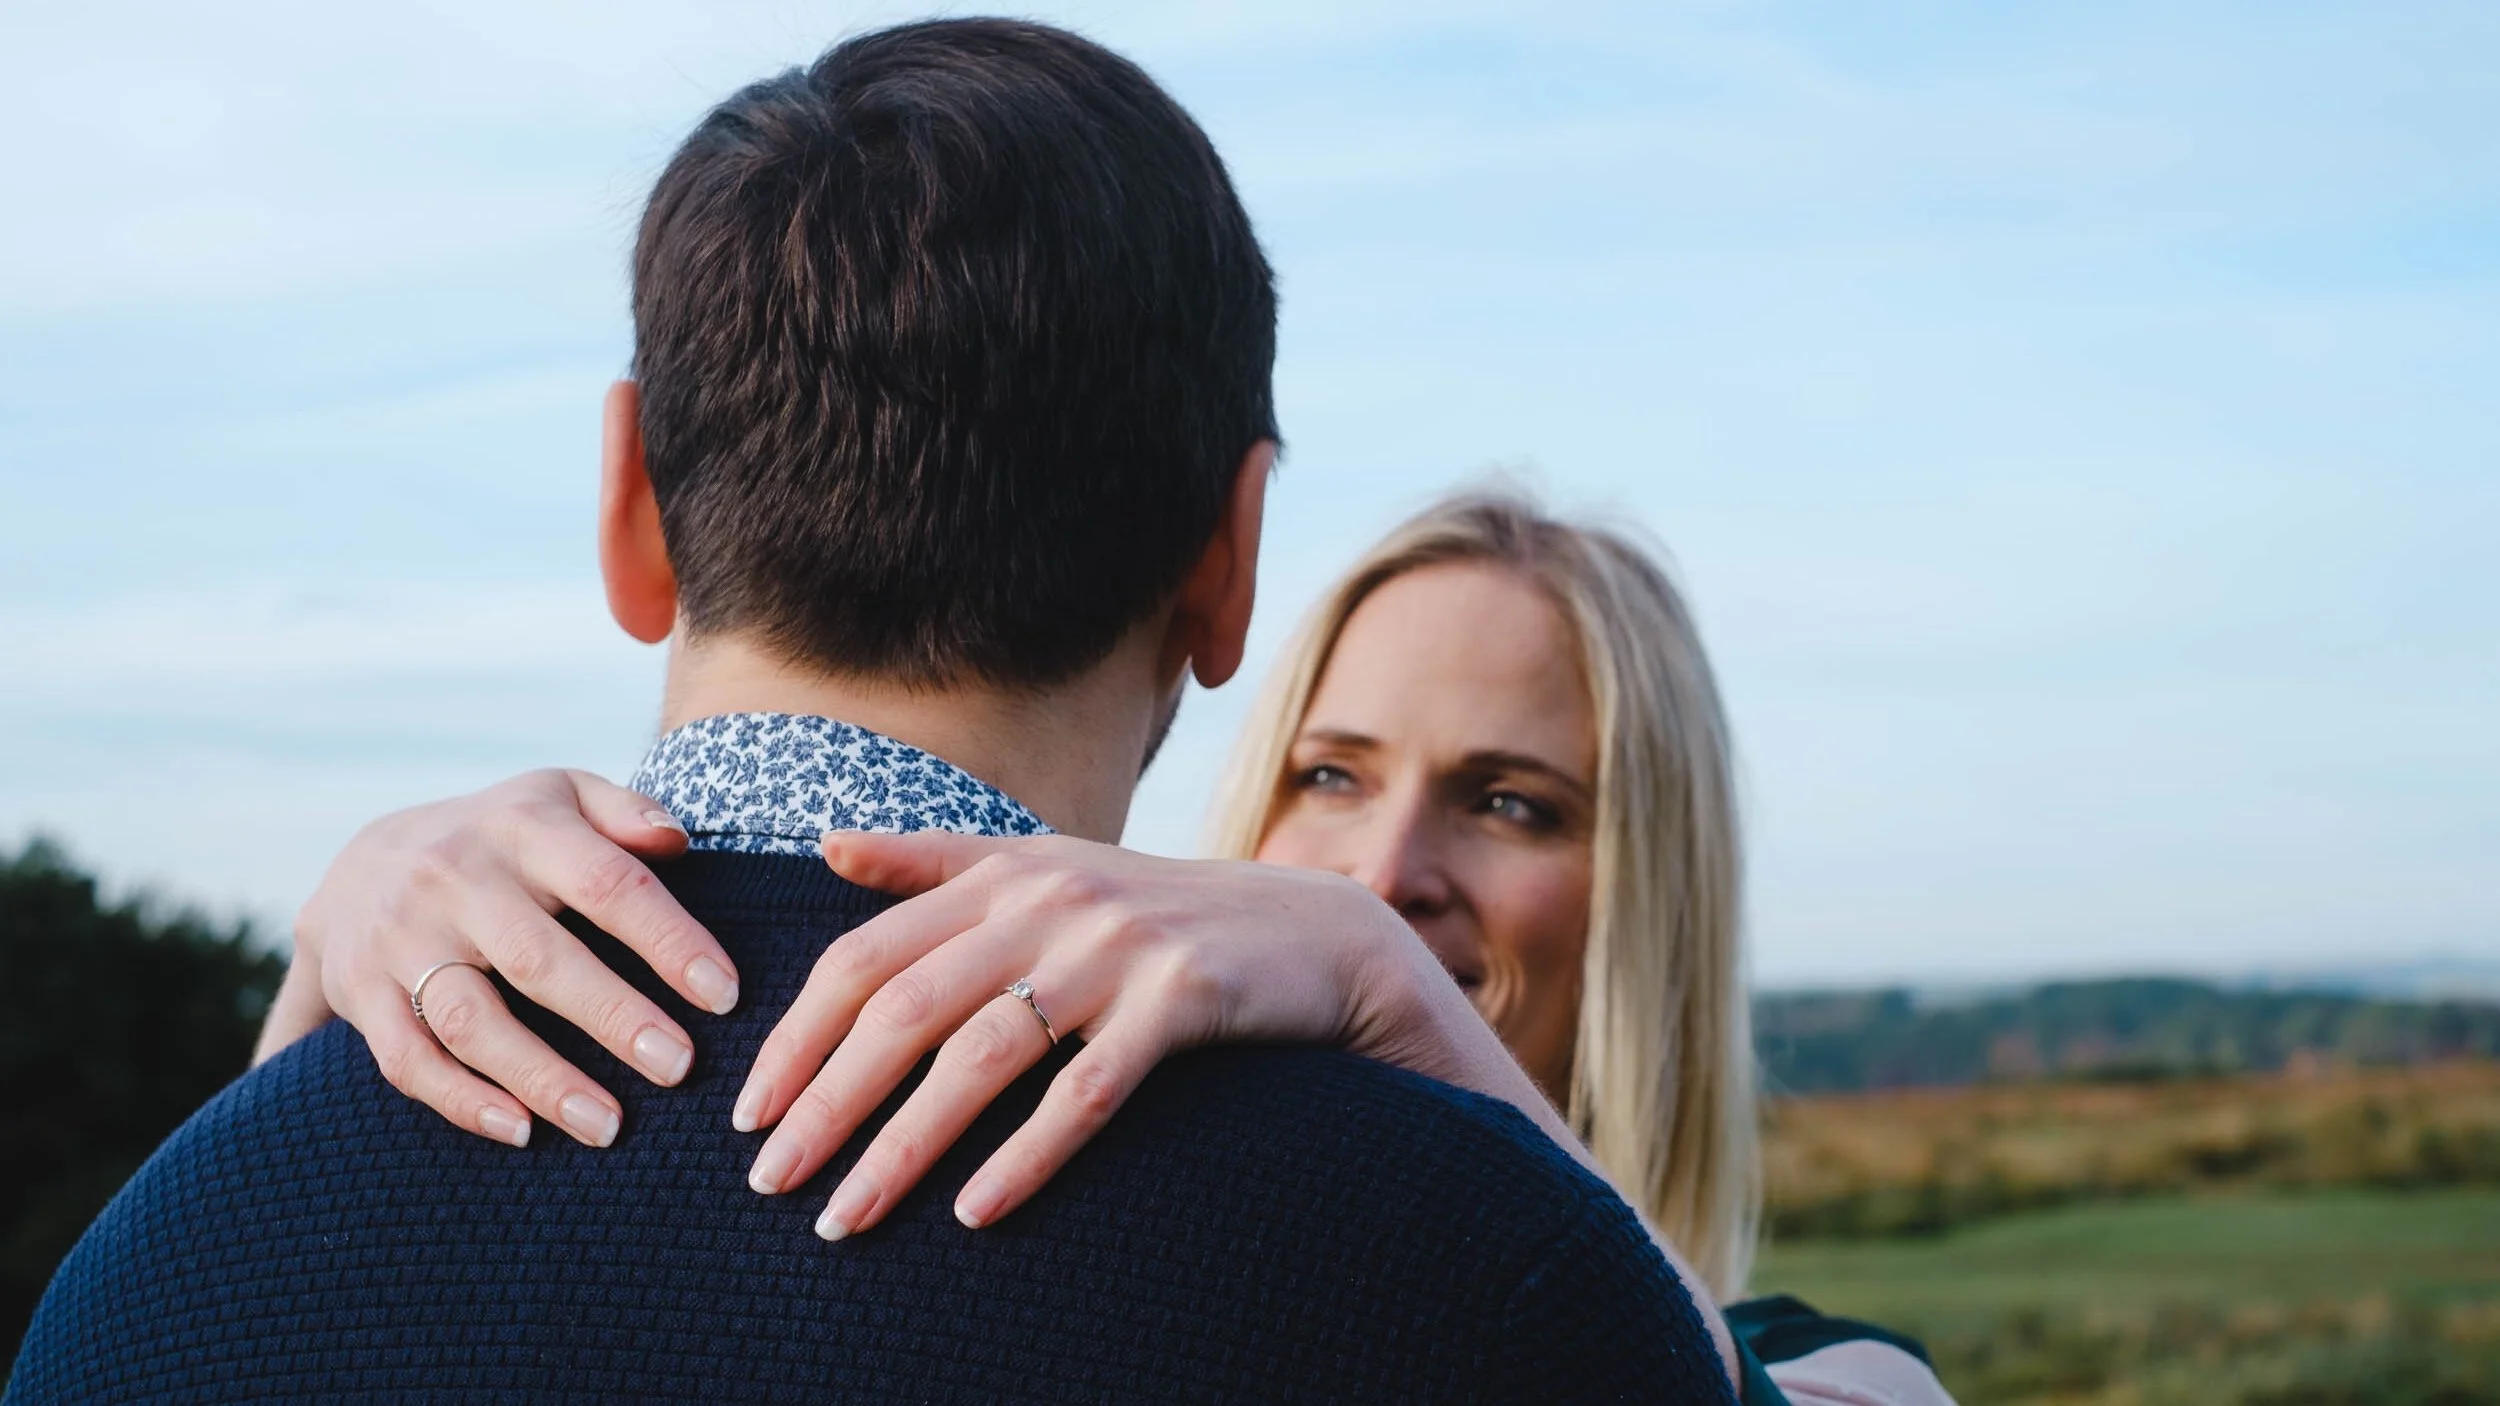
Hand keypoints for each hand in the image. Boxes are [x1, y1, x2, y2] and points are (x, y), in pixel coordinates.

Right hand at [283, 769, 740, 1146]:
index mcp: (521, 828)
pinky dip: (463, 1101)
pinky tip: (522, 1132)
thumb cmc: (502, 838)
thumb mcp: (561, 796)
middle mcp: (454, 879)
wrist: (362, 860)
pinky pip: (409, 1059)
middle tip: (680, 1067)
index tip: (725, 995)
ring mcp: (401, 938)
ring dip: (541, 1078)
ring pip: (471, 1020)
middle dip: (613, 1017)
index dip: (669, 940)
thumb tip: (679, 840)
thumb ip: (625, 812)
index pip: (607, 883)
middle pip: (538, 959)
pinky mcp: (362, 993)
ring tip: (609, 1127)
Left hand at [736, 830, 1532, 1239]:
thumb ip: (938, 861)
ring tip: (848, 1216)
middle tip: (771, 1184)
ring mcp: (1118, 948)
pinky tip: (975, 1214)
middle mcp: (1051, 902)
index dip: (799, 1034)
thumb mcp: (1050, 868)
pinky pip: (1086, 1093)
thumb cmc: (1162, 914)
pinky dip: (1026, 1157)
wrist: (1313, 933)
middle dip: (827, 1102)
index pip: (867, 954)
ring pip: (982, 1056)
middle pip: (907, 1009)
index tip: (749, 1111)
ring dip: (904, 1146)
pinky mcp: (1184, 1000)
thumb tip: (828, 848)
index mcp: (1004, 873)